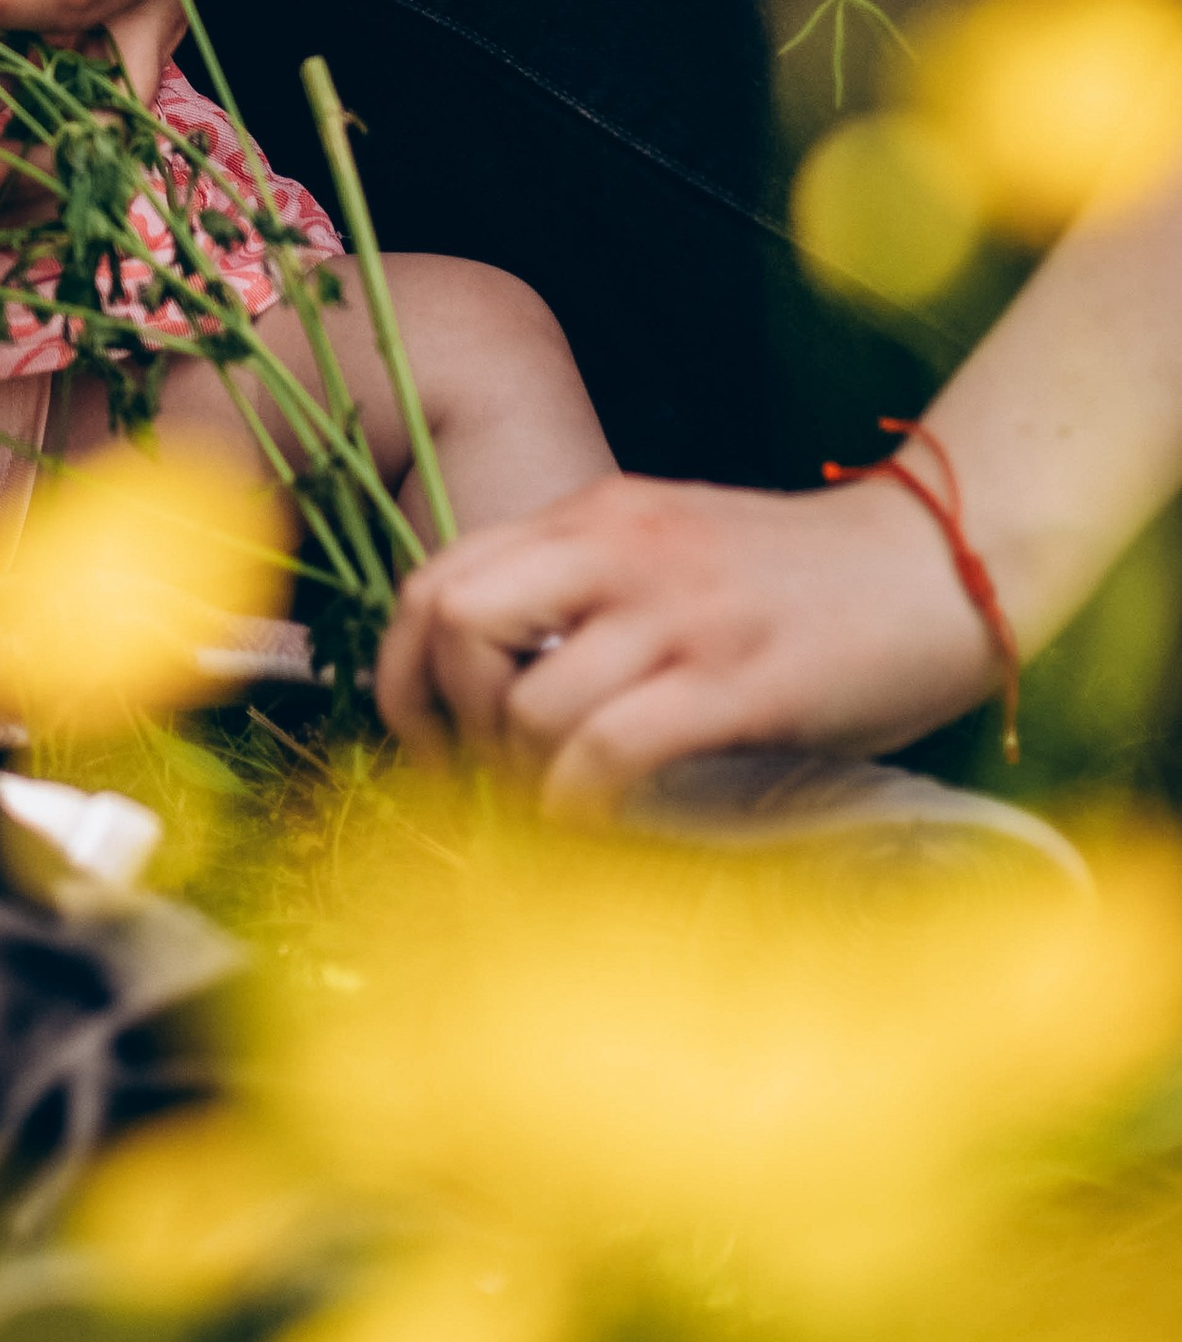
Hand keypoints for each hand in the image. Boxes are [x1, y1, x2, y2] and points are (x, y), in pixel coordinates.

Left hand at [374, 470, 1005, 812]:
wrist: (939, 565)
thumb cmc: (804, 578)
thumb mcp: (672, 553)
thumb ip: (591, 592)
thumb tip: (505, 682)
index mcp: (595, 515)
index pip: (437, 577)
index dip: (402, 669)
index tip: (424, 739)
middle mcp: (618, 550)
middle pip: (453, 621)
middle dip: (442, 715)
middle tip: (474, 777)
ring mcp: (676, 613)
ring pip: (528, 700)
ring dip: (519, 776)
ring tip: (550, 808)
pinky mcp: (736, 680)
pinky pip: (610, 749)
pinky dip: (580, 803)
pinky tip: (596, 826)